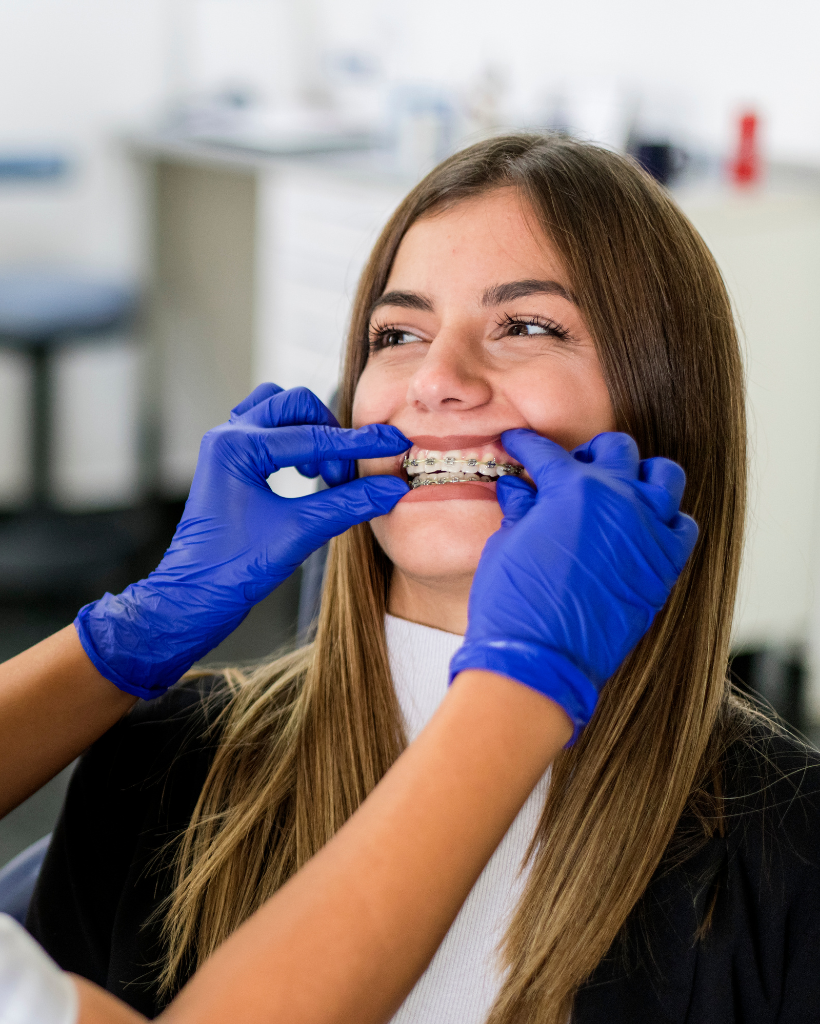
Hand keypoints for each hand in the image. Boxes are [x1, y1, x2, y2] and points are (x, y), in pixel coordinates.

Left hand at [75, 385, 409, 698]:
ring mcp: (226, 448)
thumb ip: (350, 504)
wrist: (193, 599)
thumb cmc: (233, 570)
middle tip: (346, 475)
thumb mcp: (300, 532)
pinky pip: (269, 431)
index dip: (359, 443)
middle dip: (330, 435)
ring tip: (324, 471)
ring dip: (310, 432)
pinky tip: (308, 473)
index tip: (394, 443)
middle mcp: (228, 437)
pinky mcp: (231, 463)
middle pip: (295, 406)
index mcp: (237, 447)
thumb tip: (392, 488)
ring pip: (279, 411)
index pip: (313, 436)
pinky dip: (294, 441)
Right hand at [449, 431, 697, 739]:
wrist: (540, 661)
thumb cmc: (515, 605)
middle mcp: (619, 499)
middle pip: (617, 448)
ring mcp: (648, 532)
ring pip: (664, 476)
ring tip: (617, 490)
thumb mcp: (507, 544)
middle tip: (572, 469)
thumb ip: (521, 509)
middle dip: (591, 452)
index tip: (519, 445)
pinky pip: (681, 527)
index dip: (527, 445)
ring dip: (639, 475)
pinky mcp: (665, 567)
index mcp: (572, 488)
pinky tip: (640, 529)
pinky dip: (664, 521)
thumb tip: (519, 488)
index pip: (548, 452)